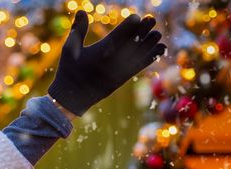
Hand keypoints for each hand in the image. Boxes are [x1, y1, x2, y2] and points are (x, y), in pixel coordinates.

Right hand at [48, 11, 166, 115]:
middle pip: (137, 38)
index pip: (125, 30)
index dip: (133, 21)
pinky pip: (143, 64)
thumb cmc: (70, 70)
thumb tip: (82, 10)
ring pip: (143, 51)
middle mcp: (117, 57)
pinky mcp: (126, 76)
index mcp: (104, 48)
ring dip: (152, 41)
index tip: (136, 17)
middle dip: (146, 27)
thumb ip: (78, 29)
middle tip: (151, 19)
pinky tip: (160, 48)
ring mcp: (123, 67)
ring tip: (157, 33)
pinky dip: (153, 55)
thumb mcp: (70, 48)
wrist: (74, 96)